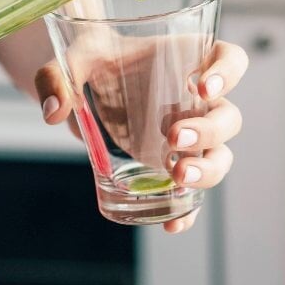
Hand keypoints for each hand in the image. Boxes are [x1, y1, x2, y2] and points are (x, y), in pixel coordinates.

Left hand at [35, 39, 248, 233]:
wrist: (88, 88)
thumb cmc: (93, 64)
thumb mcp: (72, 61)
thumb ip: (56, 77)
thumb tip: (54, 110)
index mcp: (188, 61)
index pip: (230, 59)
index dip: (227, 72)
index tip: (204, 88)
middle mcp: (199, 102)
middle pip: (228, 117)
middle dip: (208, 131)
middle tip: (173, 136)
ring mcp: (191, 137)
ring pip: (220, 156)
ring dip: (208, 170)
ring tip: (178, 176)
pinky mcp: (174, 166)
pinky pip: (193, 194)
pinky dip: (188, 213)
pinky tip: (171, 224)